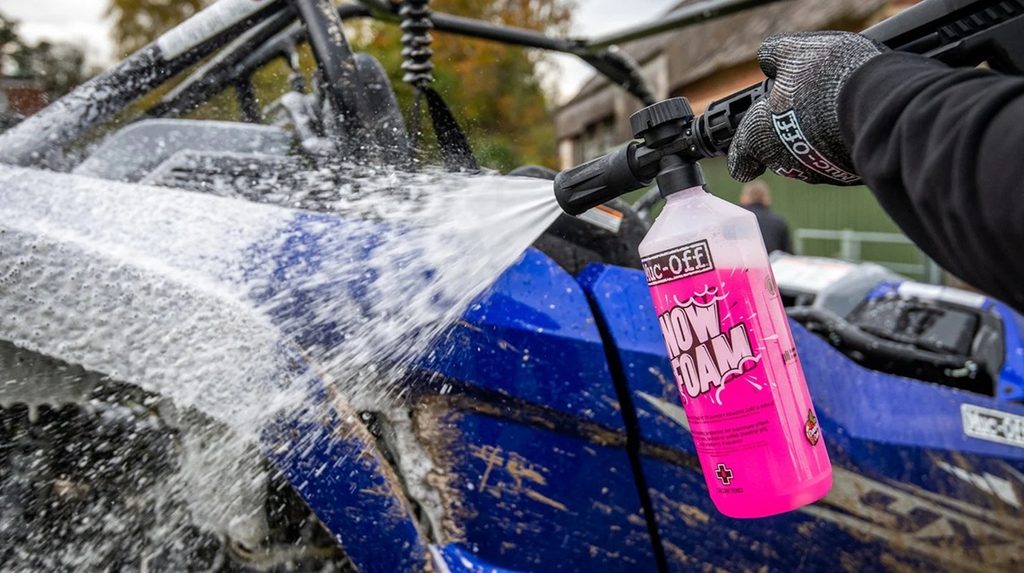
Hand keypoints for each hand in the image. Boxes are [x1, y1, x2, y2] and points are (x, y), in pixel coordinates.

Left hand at [728, 32, 884, 185]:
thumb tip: (770, 59)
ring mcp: (816, 172)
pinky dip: (841, 143)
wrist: (878, 103)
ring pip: (809, 157)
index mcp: (759, 137)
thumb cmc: (825, 80)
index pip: (740, 161)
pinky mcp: (846, 175)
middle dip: (786, 133)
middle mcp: (783, 162)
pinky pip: (837, 160)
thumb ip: (774, 55)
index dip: (741, 156)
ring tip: (832, 109)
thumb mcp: (792, 52)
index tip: (746, 150)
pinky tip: (852, 120)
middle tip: (803, 107)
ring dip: (815, 138)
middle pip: (777, 153)